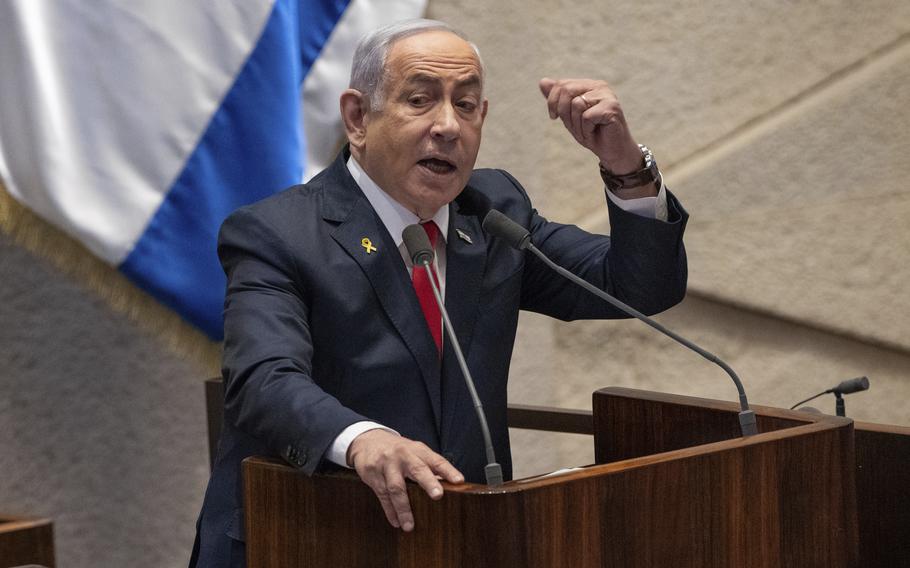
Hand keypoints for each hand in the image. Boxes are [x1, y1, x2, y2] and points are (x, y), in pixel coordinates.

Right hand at [347, 429, 463, 530]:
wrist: (368, 440)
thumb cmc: (398, 450)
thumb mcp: (415, 452)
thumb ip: (429, 467)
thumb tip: (448, 486)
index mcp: (418, 450)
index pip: (436, 460)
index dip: (448, 470)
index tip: (459, 480)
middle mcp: (404, 456)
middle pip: (417, 469)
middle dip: (428, 482)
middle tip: (438, 495)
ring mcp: (387, 465)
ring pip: (396, 487)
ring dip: (403, 508)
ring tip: (409, 525)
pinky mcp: (373, 474)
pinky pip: (382, 495)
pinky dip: (390, 510)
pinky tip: (396, 521)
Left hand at [539, 77, 643, 175]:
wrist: (611, 151)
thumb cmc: (591, 133)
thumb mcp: (568, 116)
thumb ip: (557, 99)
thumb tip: (542, 81)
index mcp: (589, 85)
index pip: (561, 84)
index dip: (552, 103)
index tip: (554, 117)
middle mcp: (599, 86)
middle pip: (567, 91)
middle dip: (564, 113)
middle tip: (574, 127)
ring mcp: (607, 96)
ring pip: (576, 104)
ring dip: (576, 125)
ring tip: (587, 131)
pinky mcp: (612, 108)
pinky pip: (586, 116)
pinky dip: (586, 129)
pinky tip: (595, 132)